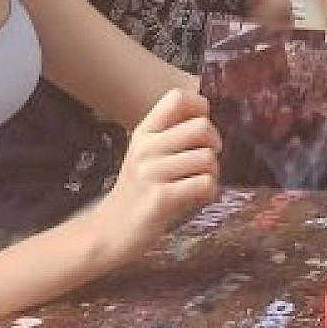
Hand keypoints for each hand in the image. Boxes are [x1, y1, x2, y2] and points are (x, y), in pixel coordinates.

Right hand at [95, 87, 220, 258]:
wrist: (112, 230)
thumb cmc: (140, 189)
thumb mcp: (148, 153)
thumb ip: (172, 132)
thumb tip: (206, 110)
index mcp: (145, 132)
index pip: (177, 98)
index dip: (201, 107)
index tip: (201, 129)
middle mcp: (146, 148)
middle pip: (201, 126)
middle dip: (215, 143)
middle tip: (206, 159)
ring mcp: (152, 173)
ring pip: (207, 158)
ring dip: (212, 172)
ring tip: (198, 182)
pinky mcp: (161, 199)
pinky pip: (204, 184)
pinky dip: (209, 192)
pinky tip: (197, 197)